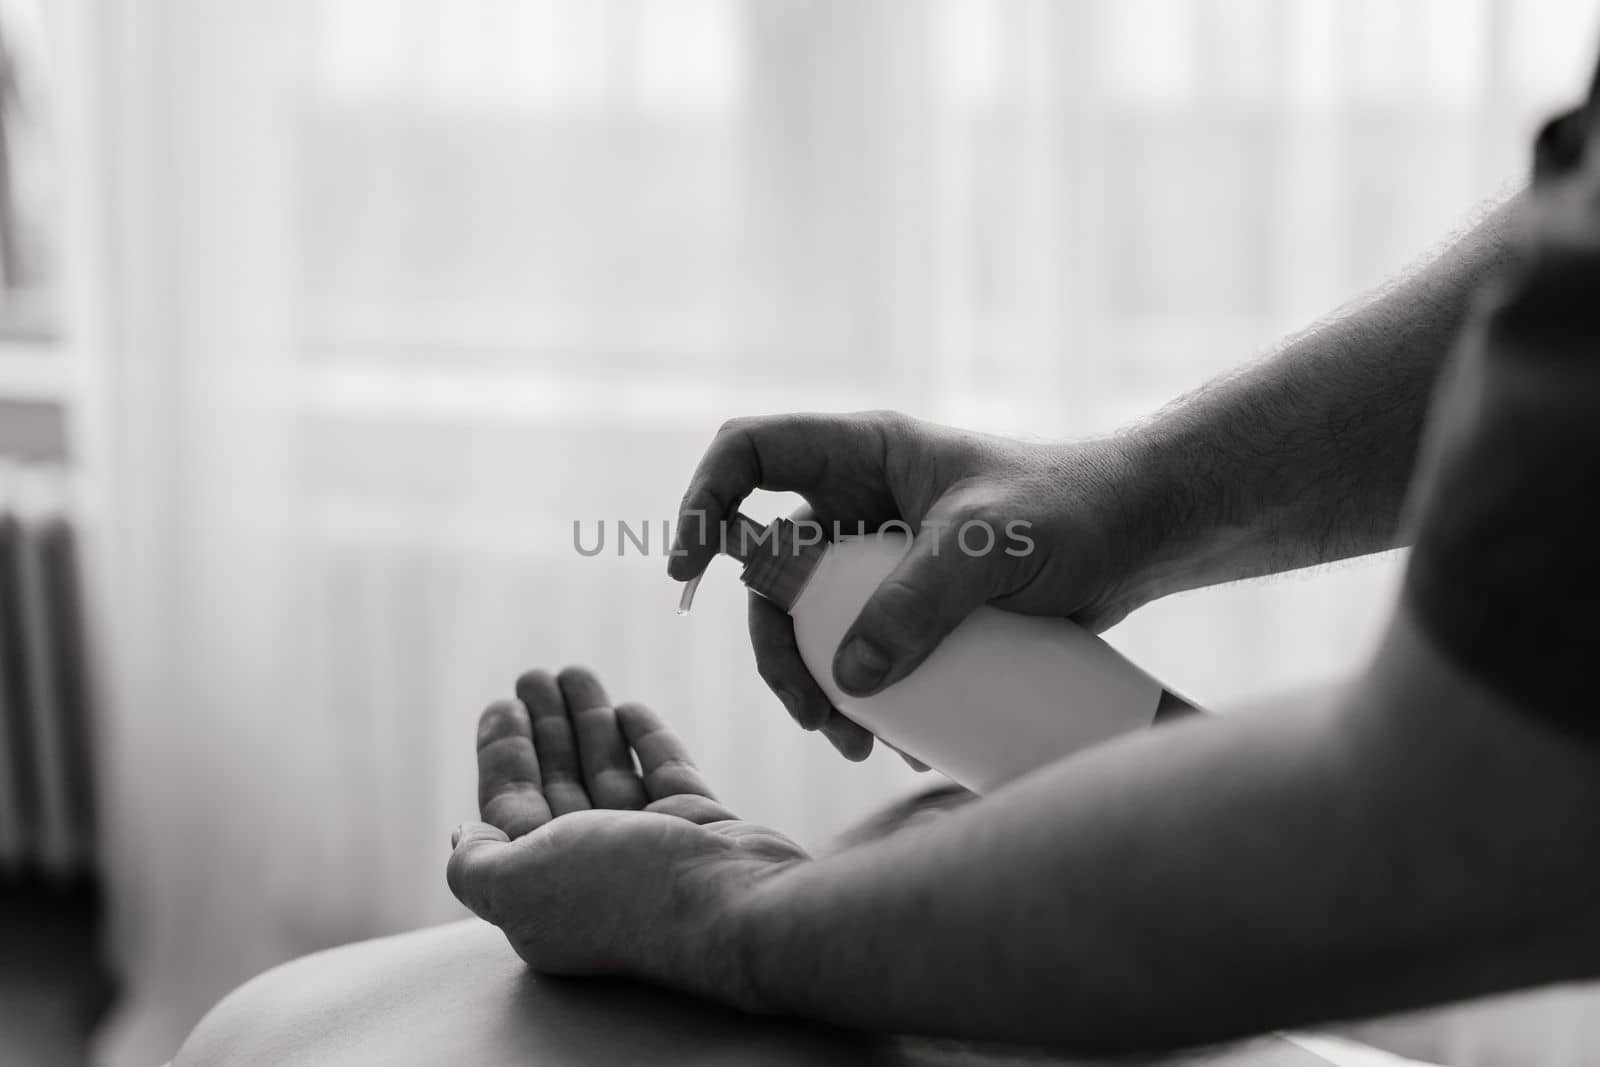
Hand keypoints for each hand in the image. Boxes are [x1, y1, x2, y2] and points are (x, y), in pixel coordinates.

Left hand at [447, 666, 806, 1007]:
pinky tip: (627, 707)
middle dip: (544, 728)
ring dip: (588, 721)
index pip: (511, 809)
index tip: (501, 703)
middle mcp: (594, 873)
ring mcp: (650, 850)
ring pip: (609, 773)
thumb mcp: (519, 882)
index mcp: (545, 892)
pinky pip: (664, 774)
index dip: (503, 754)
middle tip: (534, 676)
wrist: (735, 907)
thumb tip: (464, 832)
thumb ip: (477, 862)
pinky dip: (643, 740)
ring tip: (574, 670)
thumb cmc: (623, 892)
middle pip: (559, 785)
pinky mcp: (700, 831)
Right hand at [670, 411, 1150, 759]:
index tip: (690, 568)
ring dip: (814, 682)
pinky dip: (858, 692)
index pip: (751, 453)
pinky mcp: (913, 605)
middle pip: (770, 568)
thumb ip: (918, 600)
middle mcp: (860, 503)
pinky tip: (888, 736)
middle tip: (810, 708)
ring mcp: (883, 557)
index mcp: (863, 454)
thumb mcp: (988, 545)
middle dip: (775, 643)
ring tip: (852, 741)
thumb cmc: (1072, 508)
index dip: (704, 499)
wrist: (1143, 536)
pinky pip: (860, 648)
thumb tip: (849, 676)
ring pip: (810, 619)